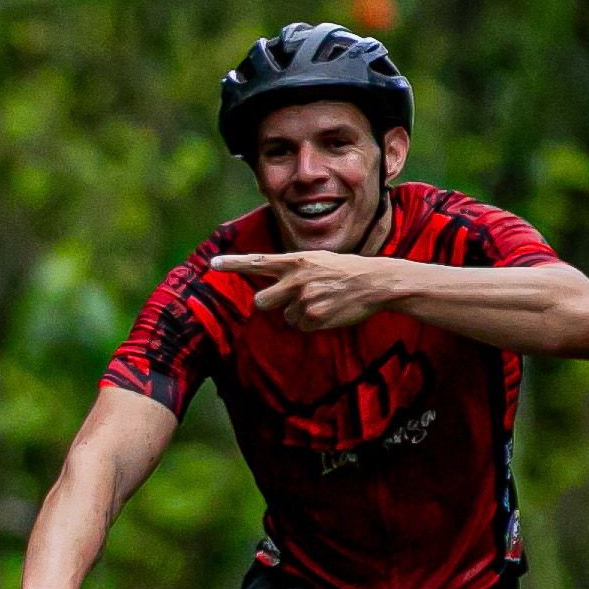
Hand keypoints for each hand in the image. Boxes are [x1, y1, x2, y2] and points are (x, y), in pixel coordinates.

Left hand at [208, 249, 404, 330]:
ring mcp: (303, 299)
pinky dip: (312, 323)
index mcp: (296, 261)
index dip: (233, 264)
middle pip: (261, 301)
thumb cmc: (346, 271)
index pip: (258, 262)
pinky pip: (301, 327)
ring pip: (285, 316)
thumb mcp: (318, 261)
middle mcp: (295, 279)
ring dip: (299, 314)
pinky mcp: (313, 318)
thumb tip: (273, 288)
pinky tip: (329, 311)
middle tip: (289, 299)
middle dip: (270, 304)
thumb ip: (293, 269)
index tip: (212, 264)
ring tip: (322, 302)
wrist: (376, 283)